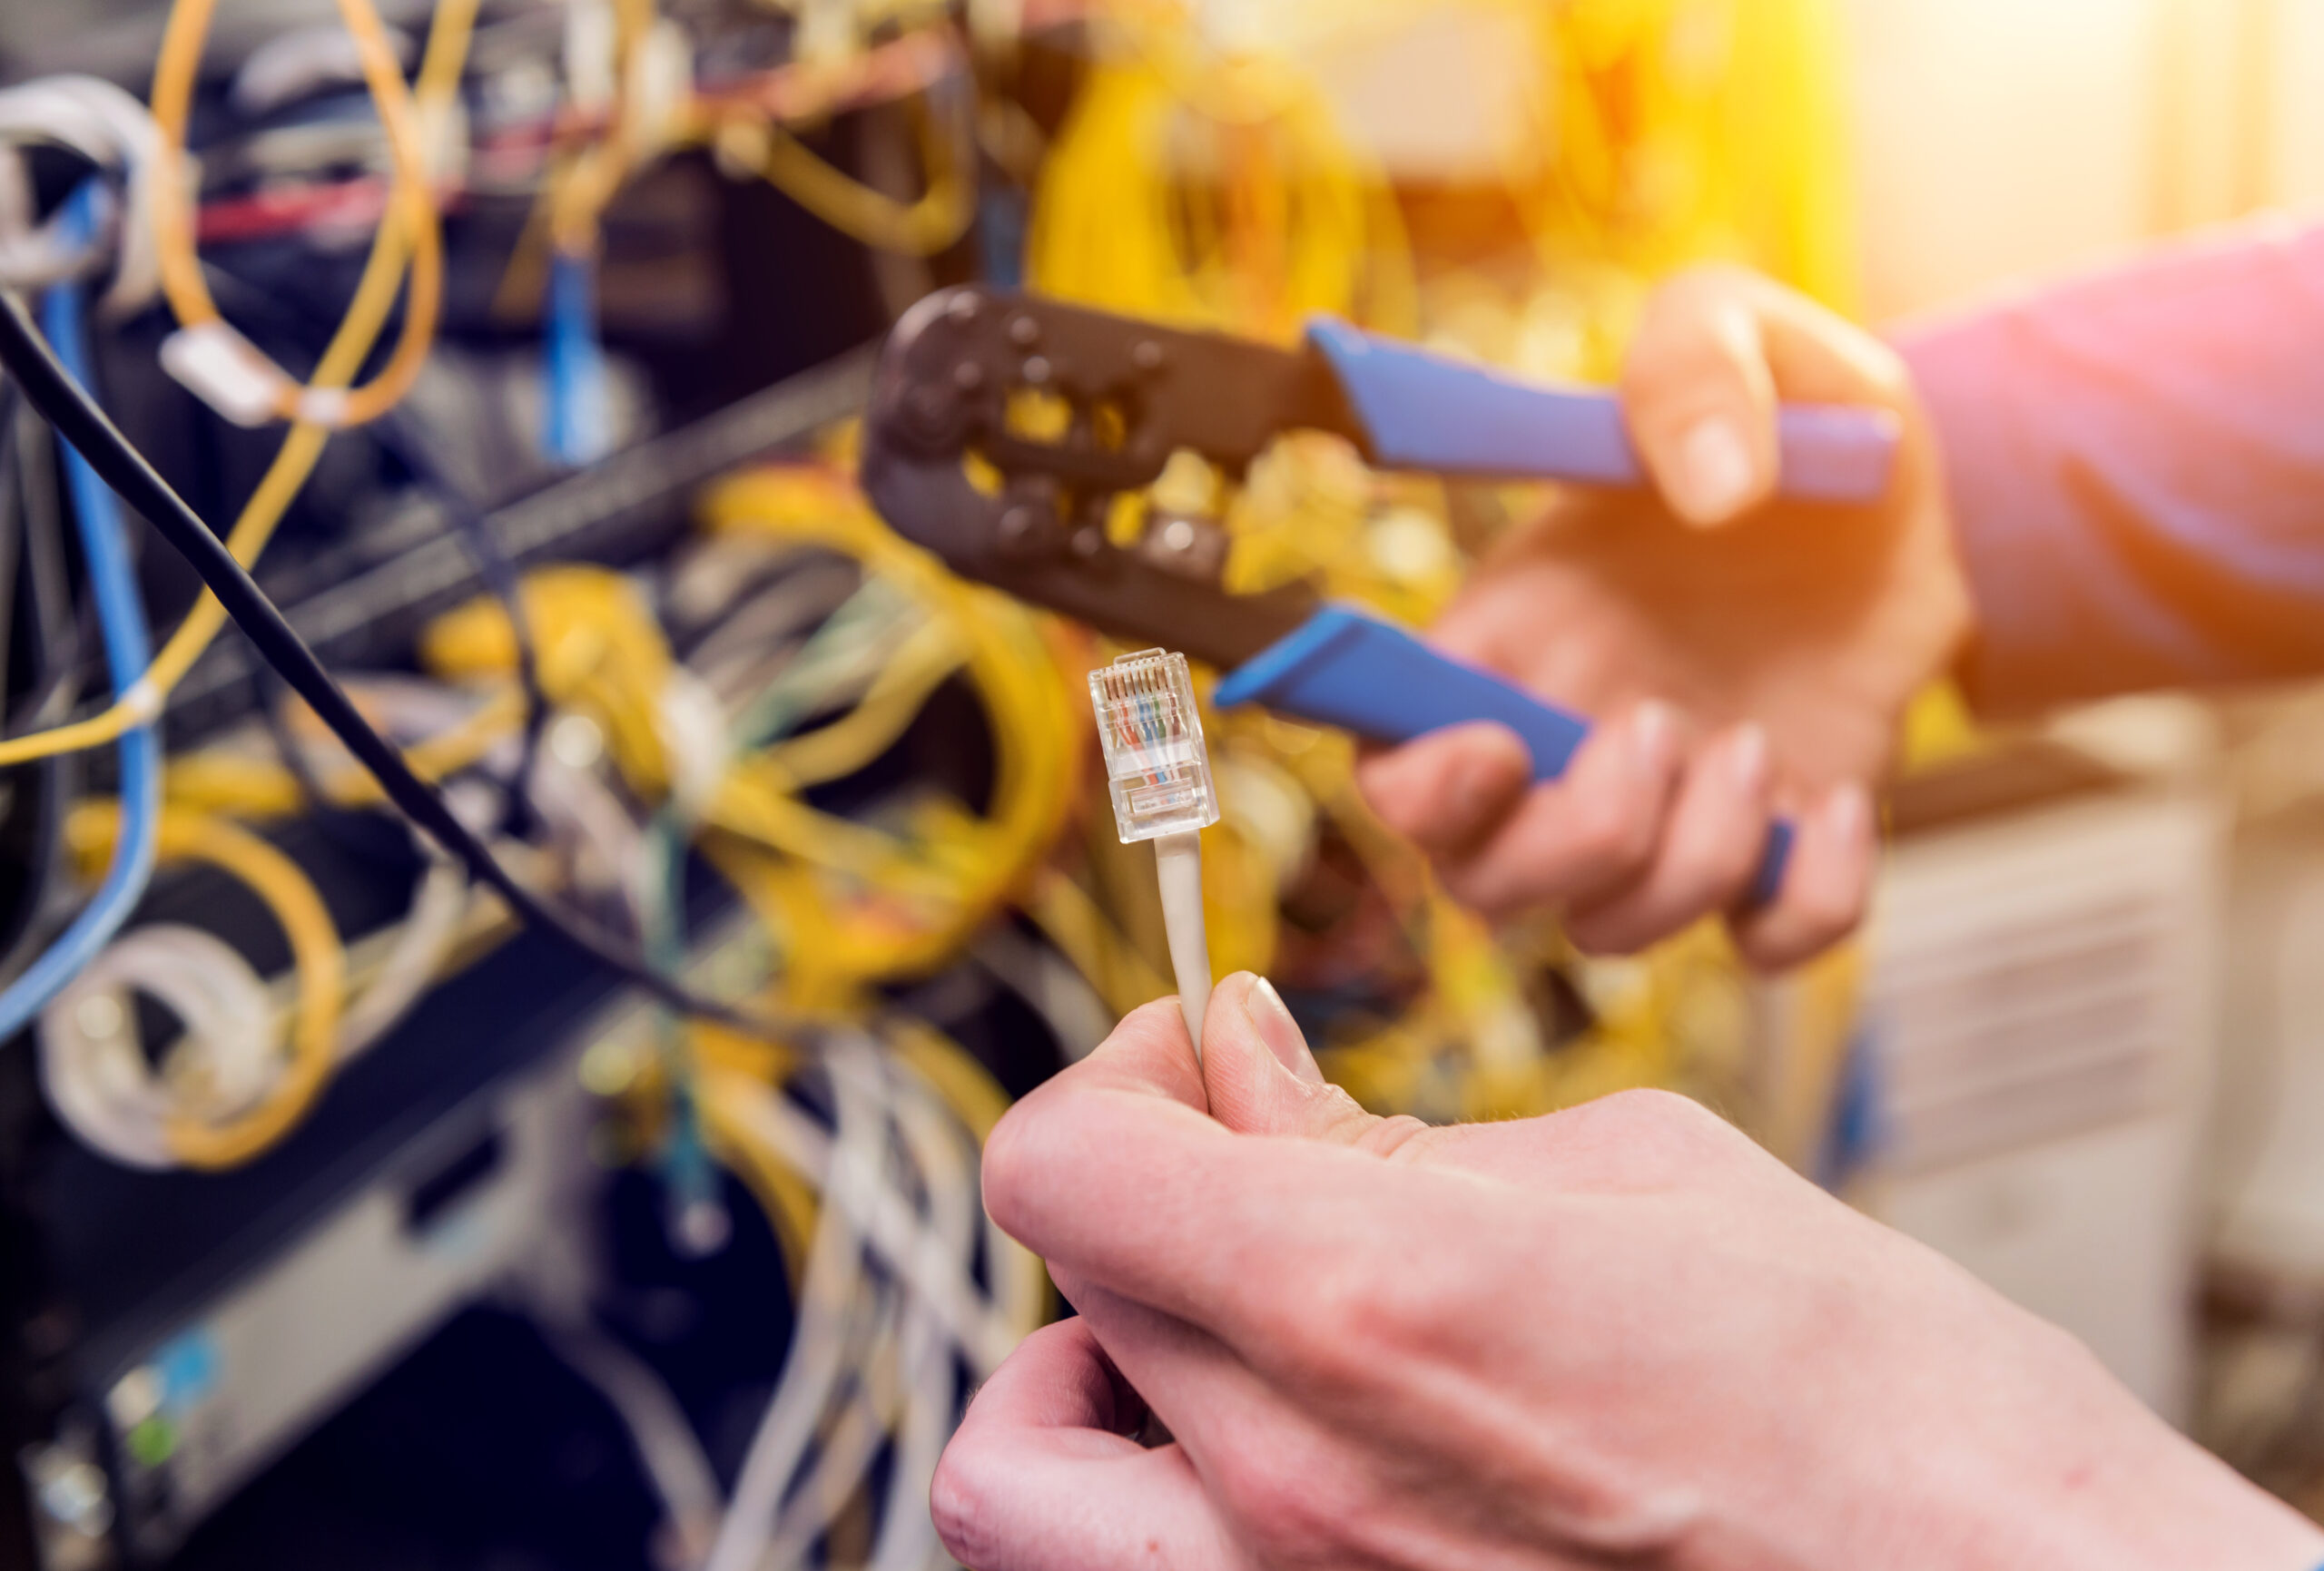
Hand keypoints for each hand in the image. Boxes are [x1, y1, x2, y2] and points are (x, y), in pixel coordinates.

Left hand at [934, 978, 2322, 1570]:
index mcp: (1359, 1299)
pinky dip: (1156, 1484)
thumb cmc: (1873, 1391)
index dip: (1118, 1078)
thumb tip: (1244, 1068)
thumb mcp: (1637, 1171)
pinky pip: (1144, 1566)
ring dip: (1086, 1373)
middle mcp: (1289, 1478)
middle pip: (1055, 1298)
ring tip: (1226, 1320)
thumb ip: (1392, 1129)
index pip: (1059, 1167)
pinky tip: (1297, 1425)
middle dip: (1134, 1191)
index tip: (1211, 1054)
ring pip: (1027, 1482)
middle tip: (1245, 1159)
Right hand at [1357, 267, 1972, 968]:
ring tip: (1756, 742)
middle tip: (1658, 726)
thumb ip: (1694, 366)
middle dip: (1567, 840)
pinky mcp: (1775, 851)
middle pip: (1483, 884)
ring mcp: (1670, 812)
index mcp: (1513, 635)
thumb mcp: (1740, 327)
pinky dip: (1803, 898)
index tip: (1497, 740)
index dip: (1417, 787)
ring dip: (1685, 861)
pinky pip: (1765, 944)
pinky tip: (1838, 798)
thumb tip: (1708, 493)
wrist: (1930, 496)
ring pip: (1611, 930)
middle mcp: (1565, 743)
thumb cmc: (1792, 413)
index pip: (1393, 763)